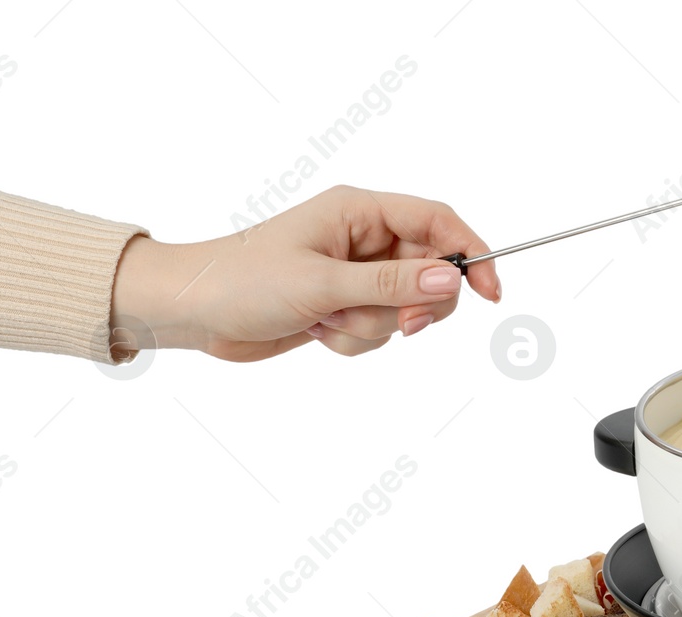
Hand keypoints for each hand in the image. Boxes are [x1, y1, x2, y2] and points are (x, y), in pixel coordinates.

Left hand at [110, 185, 500, 360]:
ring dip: (371, 327)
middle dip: (416, 306)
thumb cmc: (243, 282)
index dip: (471, 253)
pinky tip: (315, 332)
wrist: (191, 312)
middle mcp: (362, 238)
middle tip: (401, 327)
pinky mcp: (342, 306)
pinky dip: (352, 339)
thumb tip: (452, 279)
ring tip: (326, 321)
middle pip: (430, 271)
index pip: (437, 221)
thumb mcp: (323, 284)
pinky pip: (377, 330)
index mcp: (358, 211)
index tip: (490, 294)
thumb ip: (392, 283)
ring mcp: (353, 274)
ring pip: (402, 309)